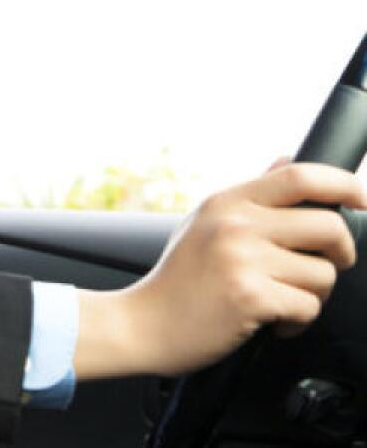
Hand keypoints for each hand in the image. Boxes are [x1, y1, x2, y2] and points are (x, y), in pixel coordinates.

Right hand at [74, 160, 361, 379]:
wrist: (141, 324)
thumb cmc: (175, 280)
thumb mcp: (203, 224)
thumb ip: (249, 196)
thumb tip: (285, 161)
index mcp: (227, 202)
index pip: (299, 176)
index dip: (343, 183)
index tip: (361, 197)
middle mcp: (235, 224)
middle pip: (329, 226)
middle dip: (341, 253)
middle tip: (324, 267)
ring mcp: (242, 260)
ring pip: (324, 274)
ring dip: (312, 295)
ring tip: (280, 301)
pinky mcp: (250, 297)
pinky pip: (308, 307)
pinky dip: (296, 322)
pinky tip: (270, 322)